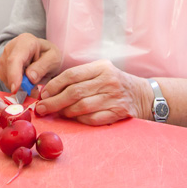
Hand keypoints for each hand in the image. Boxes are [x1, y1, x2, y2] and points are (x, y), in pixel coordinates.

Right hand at [0, 33, 61, 93]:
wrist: (43, 53)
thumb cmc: (48, 54)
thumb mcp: (53, 58)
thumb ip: (43, 67)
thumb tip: (30, 78)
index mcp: (25, 42)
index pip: (15, 59)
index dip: (13, 74)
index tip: (16, 89)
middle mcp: (11, 48)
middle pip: (8, 69)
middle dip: (18, 84)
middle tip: (33, 90)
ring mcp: (4, 57)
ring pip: (6, 77)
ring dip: (18, 85)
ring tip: (33, 83)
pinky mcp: (2, 67)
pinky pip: (6, 80)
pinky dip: (15, 86)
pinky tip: (26, 82)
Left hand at [34, 60, 149, 125]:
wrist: (144, 94)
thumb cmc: (115, 83)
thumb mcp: (101, 72)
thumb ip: (79, 78)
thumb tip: (50, 90)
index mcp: (101, 67)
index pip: (72, 75)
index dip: (54, 85)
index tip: (43, 94)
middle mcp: (108, 80)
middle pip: (75, 92)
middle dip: (55, 102)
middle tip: (42, 109)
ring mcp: (114, 97)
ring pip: (83, 106)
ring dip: (66, 112)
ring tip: (57, 114)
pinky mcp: (119, 112)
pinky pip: (94, 119)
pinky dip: (81, 120)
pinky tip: (74, 119)